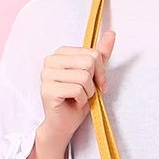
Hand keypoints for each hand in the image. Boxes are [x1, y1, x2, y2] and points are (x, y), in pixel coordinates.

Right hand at [37, 29, 116, 146]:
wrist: (64, 124)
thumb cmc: (77, 100)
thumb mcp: (93, 76)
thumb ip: (100, 55)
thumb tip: (112, 33)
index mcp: (60, 53)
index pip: (92, 53)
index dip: (101, 72)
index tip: (98, 85)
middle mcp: (50, 60)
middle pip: (89, 62)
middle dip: (94, 82)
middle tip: (87, 93)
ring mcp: (46, 75)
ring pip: (84, 77)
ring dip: (88, 93)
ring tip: (79, 98)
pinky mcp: (47, 89)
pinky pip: (77, 90)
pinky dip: (81, 100)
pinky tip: (74, 103)